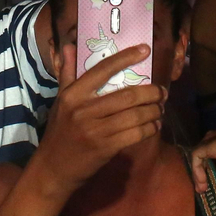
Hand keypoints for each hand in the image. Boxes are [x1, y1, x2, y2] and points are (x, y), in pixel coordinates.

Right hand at [36, 44, 166, 196]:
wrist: (53, 168)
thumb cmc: (59, 131)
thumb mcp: (60, 101)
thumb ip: (67, 73)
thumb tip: (68, 46)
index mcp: (73, 95)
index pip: (103, 70)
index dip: (126, 57)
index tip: (145, 49)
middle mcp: (83, 110)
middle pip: (126, 95)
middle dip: (151, 92)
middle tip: (162, 91)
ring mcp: (95, 130)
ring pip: (134, 115)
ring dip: (153, 111)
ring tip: (161, 108)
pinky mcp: (105, 148)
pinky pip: (134, 134)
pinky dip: (149, 129)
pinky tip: (154, 126)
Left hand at [188, 129, 215, 195]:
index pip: (214, 142)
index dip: (209, 158)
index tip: (209, 175)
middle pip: (204, 144)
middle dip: (201, 163)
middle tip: (202, 182)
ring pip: (199, 151)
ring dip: (197, 170)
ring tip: (201, 187)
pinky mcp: (212, 145)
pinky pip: (196, 155)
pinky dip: (197, 170)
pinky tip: (202, 182)